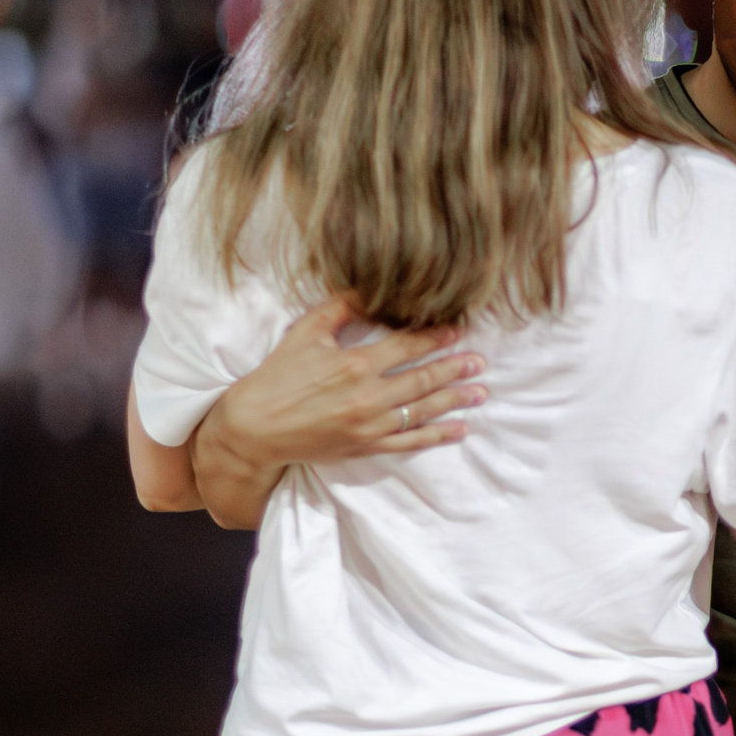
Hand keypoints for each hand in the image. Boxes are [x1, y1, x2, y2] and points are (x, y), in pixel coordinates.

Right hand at [209, 295, 483, 463]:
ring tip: (480, 391)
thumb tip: (369, 287)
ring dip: (454, 400)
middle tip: (479, 362)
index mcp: (355, 365)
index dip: (435, 337)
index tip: (457, 329)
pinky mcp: (366, 447)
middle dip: (454, 369)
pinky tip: (459, 429)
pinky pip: (410, 443)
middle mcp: (368, 397)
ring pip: (422, 411)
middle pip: (423, 380)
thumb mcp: (306, 333)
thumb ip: (341, 308)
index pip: (407, 347)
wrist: (255, 428)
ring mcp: (370, 426)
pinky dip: (437, 435)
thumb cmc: (277, 377)